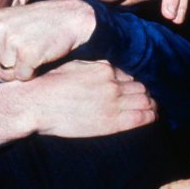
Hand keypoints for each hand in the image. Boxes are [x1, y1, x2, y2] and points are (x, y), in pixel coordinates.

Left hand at [0, 0, 96, 82]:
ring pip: (5, 75)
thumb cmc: (39, 25)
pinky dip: (33, 73)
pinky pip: (22, 77)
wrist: (70, 17)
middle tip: (22, 62)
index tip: (12, 56)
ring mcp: (12, 40)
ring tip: (32, 56)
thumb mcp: (10, 29)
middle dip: (6, 72)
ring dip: (20, 72)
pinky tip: (41, 58)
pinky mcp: (28, 52)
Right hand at [0, 60, 156, 143]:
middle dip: (146, 93)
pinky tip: (153, 117)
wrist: (35, 102)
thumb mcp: (74, 67)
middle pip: (141, 87)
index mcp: (104, 68)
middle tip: (150, 99)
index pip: (130, 75)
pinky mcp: (111, 122)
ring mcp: (113, 102)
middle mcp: (112, 83)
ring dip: (152, 105)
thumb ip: (93, 68)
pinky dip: (150, 116)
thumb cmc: (49, 84)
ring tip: (154, 109)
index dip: (135, 82)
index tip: (137, 88)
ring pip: (145, 101)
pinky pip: (141, 118)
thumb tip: (105, 69)